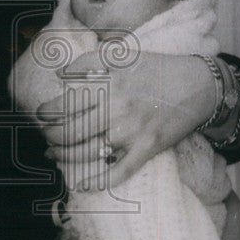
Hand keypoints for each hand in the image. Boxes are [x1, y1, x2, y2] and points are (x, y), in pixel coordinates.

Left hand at [36, 50, 215, 187]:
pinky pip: (118, 172)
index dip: (45, 112)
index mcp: (108, 83)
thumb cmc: (156, 69)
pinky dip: (97, 182)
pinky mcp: (147, 148)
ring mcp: (132, 131)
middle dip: (50, 137)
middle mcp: (117, 108)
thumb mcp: (122, 56)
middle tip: (46, 137)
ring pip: (86, 153)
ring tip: (55, 155)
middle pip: (70, 131)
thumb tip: (59, 74)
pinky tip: (82, 183)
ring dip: (64, 158)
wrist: (199, 84)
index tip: (40, 114)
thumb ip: (88, 62)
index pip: (64, 103)